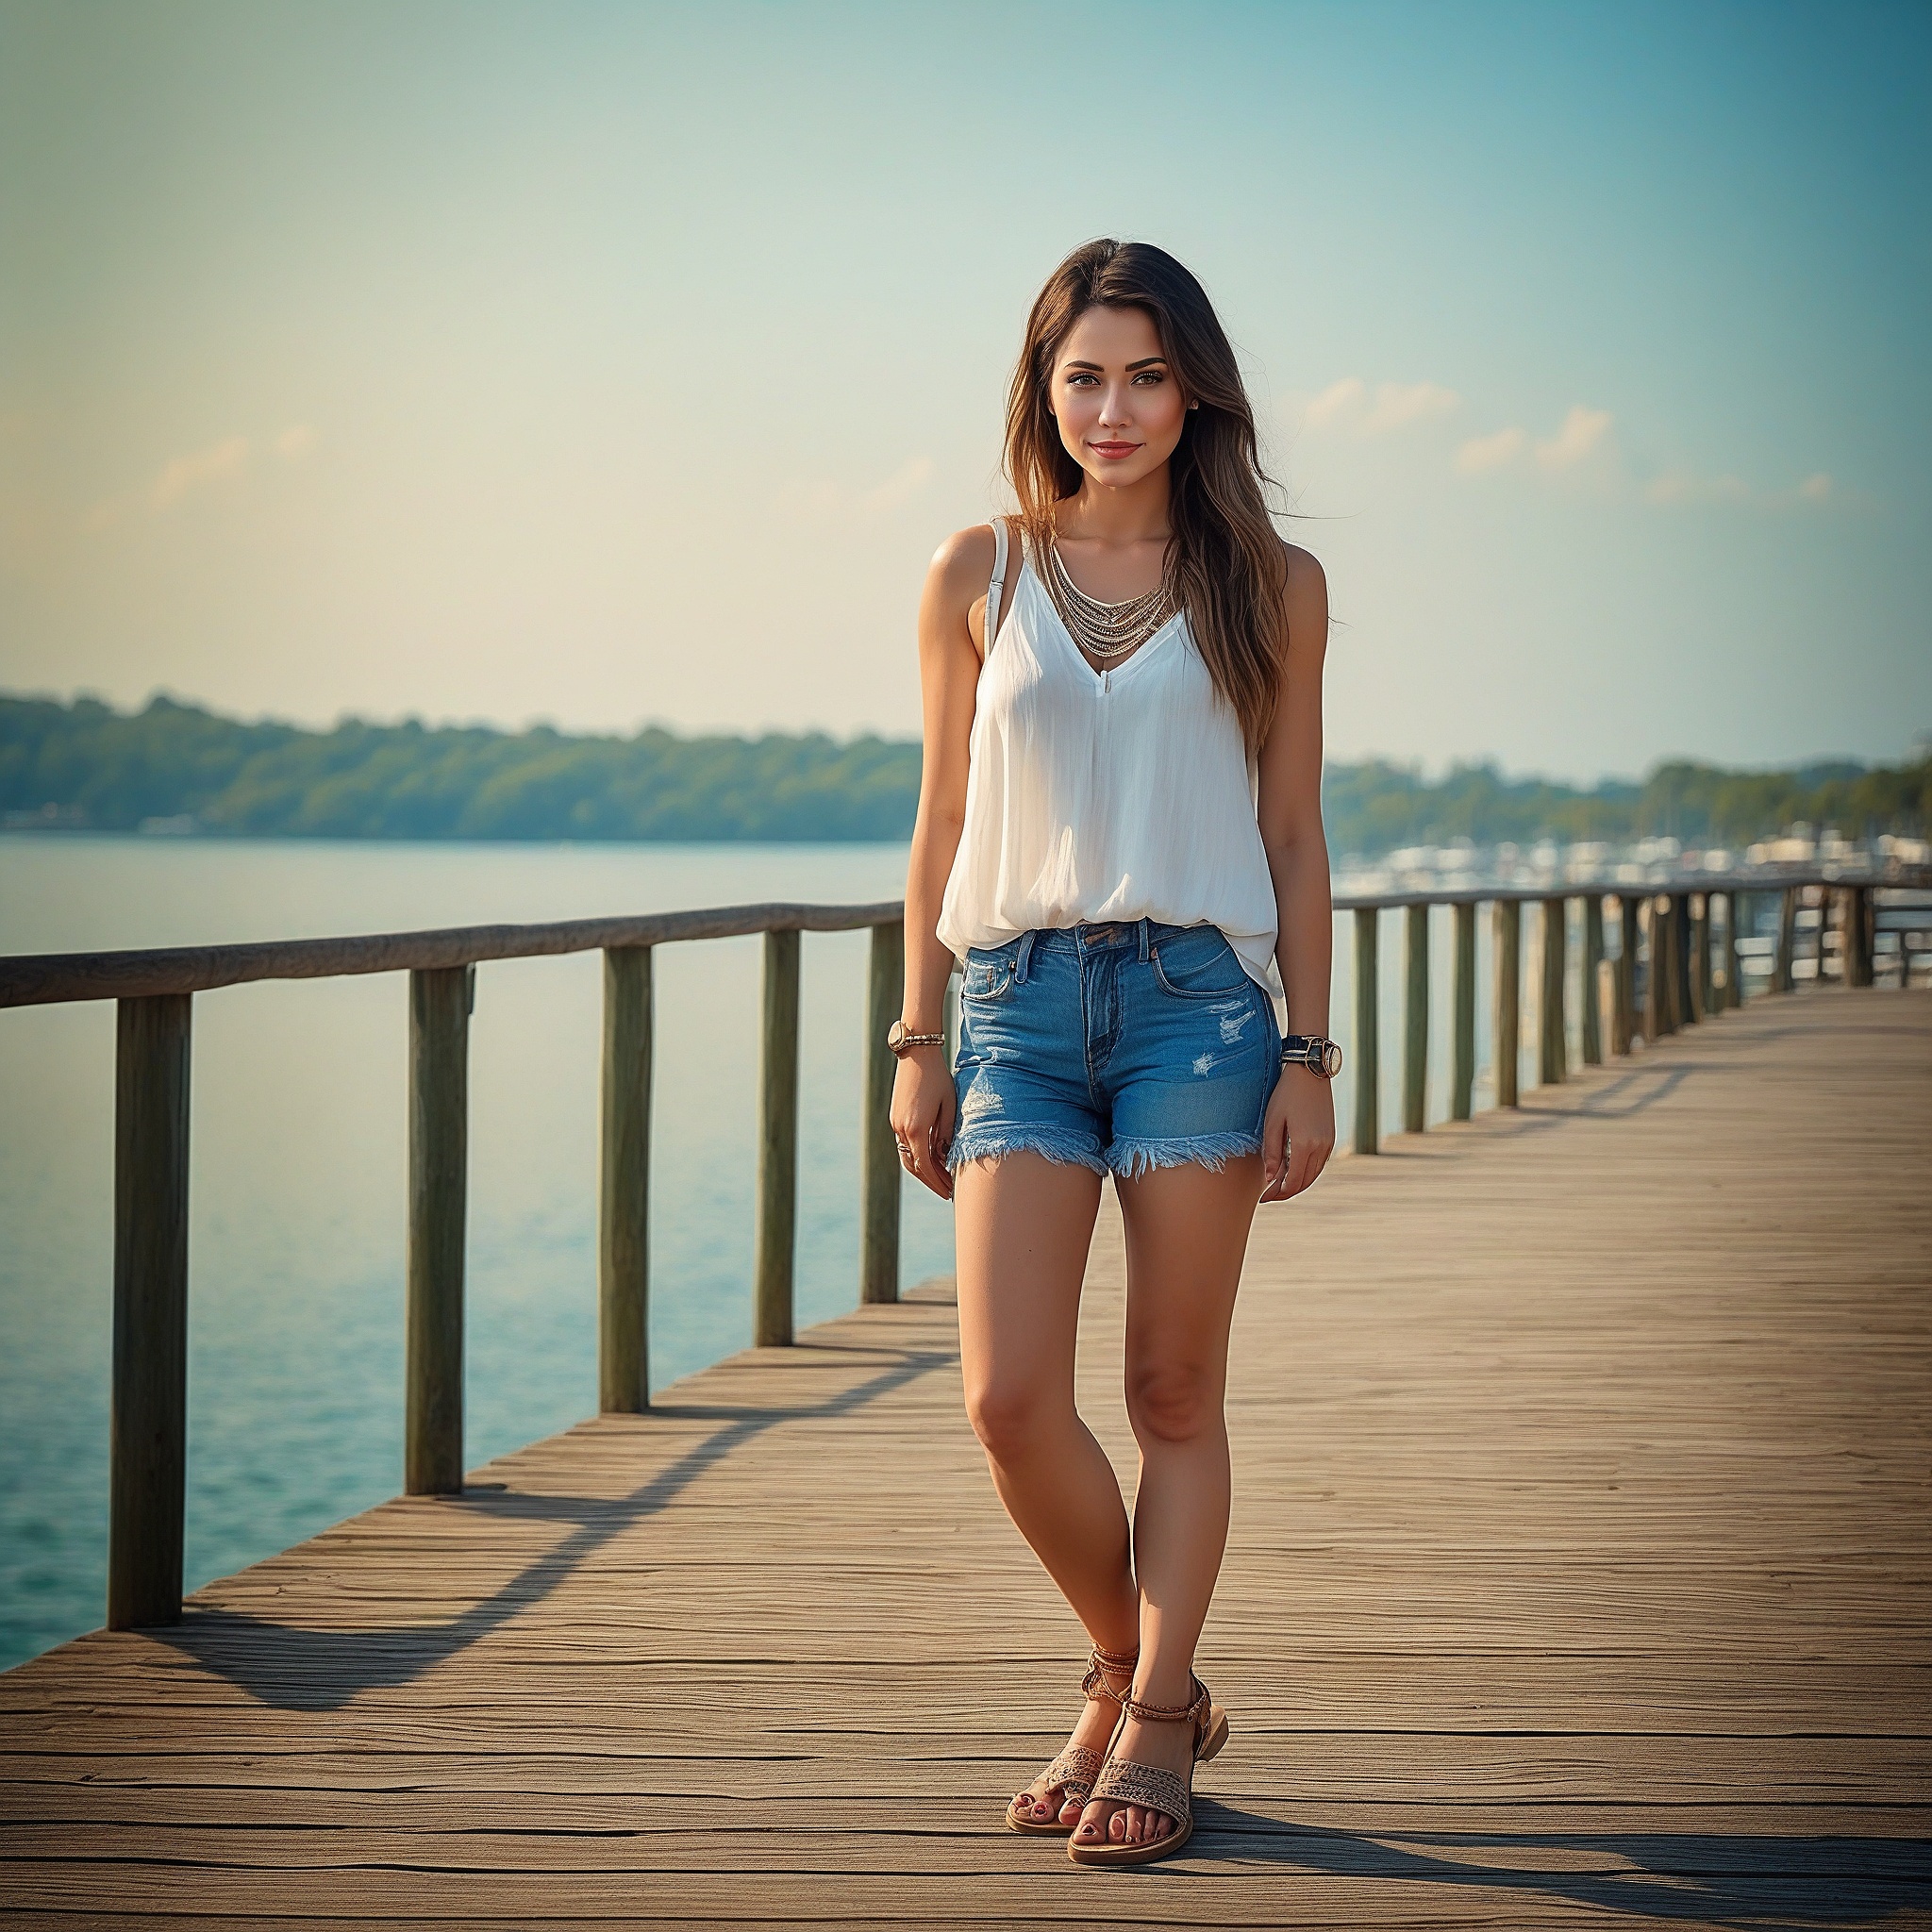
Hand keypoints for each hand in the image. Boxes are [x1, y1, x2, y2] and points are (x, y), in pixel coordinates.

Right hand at [889, 1043, 954, 1199]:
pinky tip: (931, 1158)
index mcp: (916, 1128)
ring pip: (907, 1156)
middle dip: (931, 1181)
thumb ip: (946, 1132)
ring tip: (940, 1178)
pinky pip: (905, 1144)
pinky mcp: (895, 1117)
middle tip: (947, 1191)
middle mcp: (902, 1129)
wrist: (916, 1054)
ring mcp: (896, 1123)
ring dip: (923, 1170)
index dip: (938, 1181)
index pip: (926, 1166)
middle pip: (914, 1166)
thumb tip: (945, 1155)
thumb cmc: (938, 1078)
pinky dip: (917, 1155)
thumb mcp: (949, 1106)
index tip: (949, 1192)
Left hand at [1259, 1063, 1334, 1203]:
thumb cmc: (1286, 1095)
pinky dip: (1306, 1172)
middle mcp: (1321, 1147)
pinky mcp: (1331, 1138)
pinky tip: (1292, 1170)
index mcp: (1305, 1145)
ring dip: (1296, 1183)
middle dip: (1286, 1192)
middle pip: (1304, 1182)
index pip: (1292, 1182)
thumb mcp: (1272, 1122)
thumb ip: (1272, 1153)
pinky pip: (1319, 1164)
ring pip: (1313, 1175)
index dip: (1277, 1193)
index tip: (1263, 1198)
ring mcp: (1329, 1143)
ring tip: (1278, 1184)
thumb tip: (1271, 1178)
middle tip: (1268, 1195)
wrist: (1310, 1073)